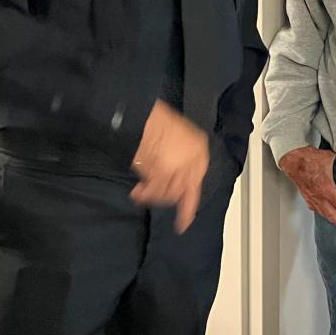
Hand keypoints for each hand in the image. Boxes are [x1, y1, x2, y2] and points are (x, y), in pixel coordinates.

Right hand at [130, 100, 209, 233]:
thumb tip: (174, 178)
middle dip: (166, 199)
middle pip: (182, 192)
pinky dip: (144, 195)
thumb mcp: (178, 136)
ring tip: (140, 193)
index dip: (189, 205)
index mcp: (199, 149)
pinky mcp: (163, 171)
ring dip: (152, 196)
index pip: (196, 183)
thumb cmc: (155, 121)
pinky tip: (136, 193)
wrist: (141, 113)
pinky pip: (154, 191)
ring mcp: (179, 166)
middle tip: (151, 199)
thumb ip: (181, 157)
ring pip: (167, 194)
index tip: (184, 221)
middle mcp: (193, 159)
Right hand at [278, 146, 335, 236]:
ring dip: (334, 222)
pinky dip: (323, 214)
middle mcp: (319, 197)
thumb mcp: (330, 158)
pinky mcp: (307, 197)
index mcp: (326, 189)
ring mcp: (312, 198)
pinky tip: (326, 215)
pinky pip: (316, 209)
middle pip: (333, 216)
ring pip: (324, 214)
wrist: (293, 160)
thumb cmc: (309, 159)